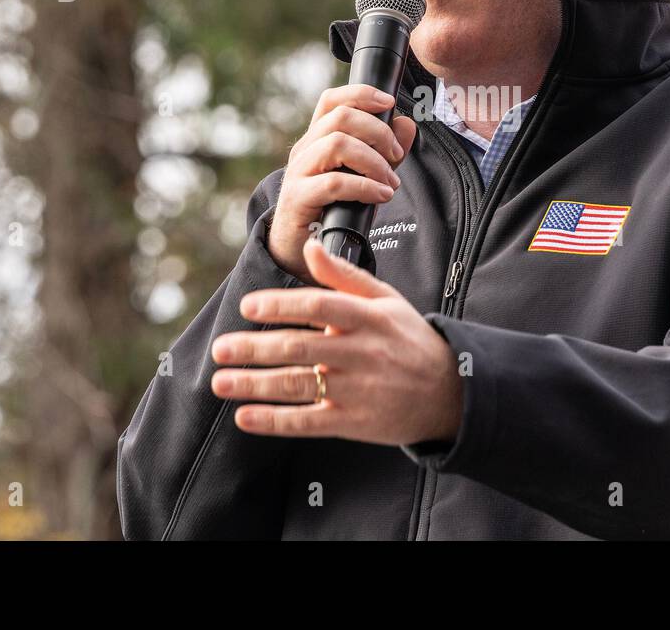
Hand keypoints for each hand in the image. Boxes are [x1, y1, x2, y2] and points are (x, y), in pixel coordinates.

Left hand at [211, 236, 463, 446]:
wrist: (449, 391)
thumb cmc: (409, 339)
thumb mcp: (386, 299)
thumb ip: (343, 275)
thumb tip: (309, 247)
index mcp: (369, 317)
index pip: (319, 305)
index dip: (280, 304)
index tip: (247, 305)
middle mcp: (363, 352)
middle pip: (300, 347)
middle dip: (254, 348)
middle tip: (220, 348)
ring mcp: (359, 390)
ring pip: (299, 385)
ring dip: (255, 384)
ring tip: (221, 381)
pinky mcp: (355, 422)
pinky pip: (309, 422)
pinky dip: (275, 421)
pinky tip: (246, 417)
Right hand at [268, 84, 417, 285]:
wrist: (301, 247)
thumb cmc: (333, 207)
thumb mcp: (364, 175)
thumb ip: (385, 152)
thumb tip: (406, 124)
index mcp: (317, 138)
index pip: (332, 100)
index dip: (361, 94)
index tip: (390, 102)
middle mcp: (305, 149)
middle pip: (341, 117)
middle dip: (378, 132)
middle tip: (396, 155)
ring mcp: (298, 172)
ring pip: (337, 144)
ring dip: (373, 161)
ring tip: (390, 181)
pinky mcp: (298, 197)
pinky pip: (334, 182)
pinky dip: (365, 187)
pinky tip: (381, 195)